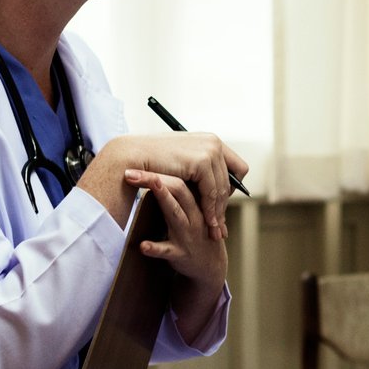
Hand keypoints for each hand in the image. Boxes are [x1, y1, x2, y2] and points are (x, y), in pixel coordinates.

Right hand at [121, 132, 248, 240]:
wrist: (132, 154)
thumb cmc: (152, 159)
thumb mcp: (183, 161)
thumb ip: (199, 168)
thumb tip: (212, 184)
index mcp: (212, 140)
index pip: (236, 167)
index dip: (231, 187)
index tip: (221, 203)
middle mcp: (214, 142)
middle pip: (232, 180)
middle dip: (225, 203)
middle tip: (221, 224)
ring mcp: (209, 150)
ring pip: (222, 189)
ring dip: (218, 210)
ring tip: (214, 228)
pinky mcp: (201, 162)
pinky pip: (212, 192)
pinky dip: (210, 209)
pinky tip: (207, 222)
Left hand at [125, 169, 227, 288]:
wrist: (209, 264)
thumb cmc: (198, 231)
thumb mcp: (195, 208)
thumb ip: (182, 191)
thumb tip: (161, 167)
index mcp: (195, 202)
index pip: (181, 179)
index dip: (161, 168)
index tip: (138, 159)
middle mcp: (193, 215)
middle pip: (178, 190)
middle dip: (155, 178)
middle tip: (130, 170)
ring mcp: (187, 234)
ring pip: (175, 214)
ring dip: (162, 200)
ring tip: (146, 188)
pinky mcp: (179, 254)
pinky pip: (166, 250)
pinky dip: (155, 248)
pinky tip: (143, 245)